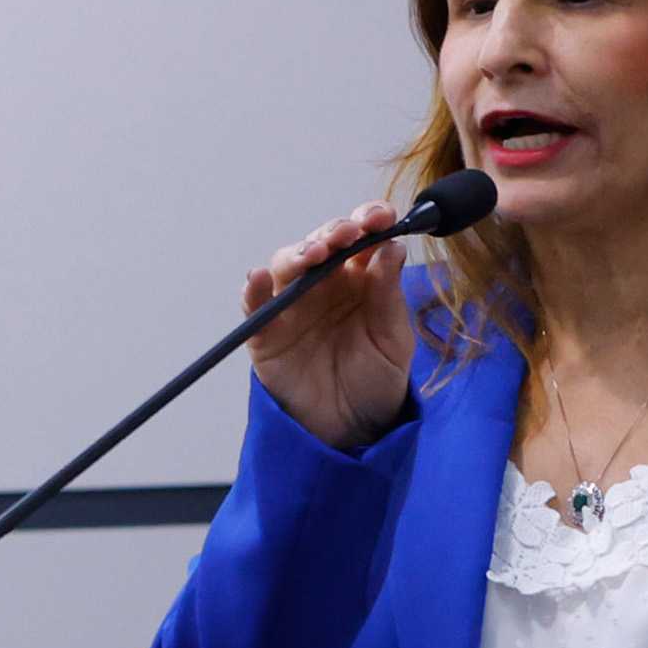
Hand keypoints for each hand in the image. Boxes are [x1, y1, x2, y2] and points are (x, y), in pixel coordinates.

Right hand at [242, 203, 416, 450]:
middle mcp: (324, 285)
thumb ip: (388, 296)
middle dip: (332, 232)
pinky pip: (254, 305)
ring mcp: (293, 306)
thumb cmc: (376, 382)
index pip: (361, 238)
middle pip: (321, 243)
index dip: (367, 220)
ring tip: (312, 255)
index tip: (381, 216)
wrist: (352, 431)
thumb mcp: (393, 339)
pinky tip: (258, 278)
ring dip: (297, 253)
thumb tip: (391, 246)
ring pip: (286, 265)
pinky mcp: (266, 332)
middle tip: (346, 233)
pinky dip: (253, 289)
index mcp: (360, 280)